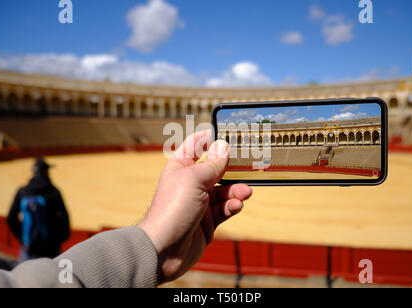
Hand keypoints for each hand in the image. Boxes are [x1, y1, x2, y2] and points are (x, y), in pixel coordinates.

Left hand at [138, 129, 252, 283]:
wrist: (163, 250)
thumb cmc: (171, 210)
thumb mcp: (194, 179)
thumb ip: (212, 164)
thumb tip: (223, 146)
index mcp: (181, 167)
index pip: (196, 145)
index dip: (210, 137)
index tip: (228, 132)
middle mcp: (190, 183)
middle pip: (215, 169)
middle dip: (232, 169)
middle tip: (248, 167)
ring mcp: (199, 203)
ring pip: (223, 191)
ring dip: (235, 191)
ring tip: (245, 192)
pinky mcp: (207, 221)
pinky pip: (224, 209)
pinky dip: (232, 206)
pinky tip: (236, 205)